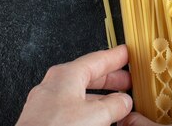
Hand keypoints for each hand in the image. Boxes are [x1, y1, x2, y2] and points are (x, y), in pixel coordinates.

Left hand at [16, 45, 132, 125]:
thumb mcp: (95, 115)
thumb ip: (114, 105)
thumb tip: (124, 101)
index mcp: (66, 75)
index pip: (97, 59)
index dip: (115, 57)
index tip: (126, 53)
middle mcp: (54, 84)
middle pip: (88, 75)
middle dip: (110, 78)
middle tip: (127, 79)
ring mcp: (47, 102)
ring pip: (79, 92)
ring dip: (100, 96)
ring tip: (116, 102)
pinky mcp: (44, 118)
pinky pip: (71, 106)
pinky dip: (87, 108)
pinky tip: (95, 118)